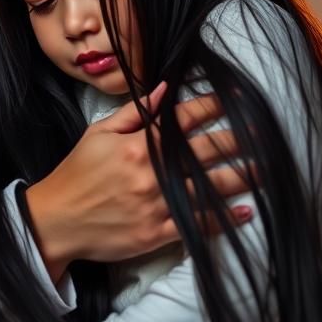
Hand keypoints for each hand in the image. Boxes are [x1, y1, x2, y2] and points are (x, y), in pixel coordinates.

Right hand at [26, 85, 253, 278]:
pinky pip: (197, 224)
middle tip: (265, 133)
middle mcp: (151, 172)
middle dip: (238, 140)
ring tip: (265, 168)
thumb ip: (134, 112)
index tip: (238, 97)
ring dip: (240, 177)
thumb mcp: (98, 133)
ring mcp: (156, 204)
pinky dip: (223, 217)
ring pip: (208, 188)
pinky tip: (245, 210)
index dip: (213, 106)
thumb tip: (164, 89)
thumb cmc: (76, 174)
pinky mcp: (157, 233)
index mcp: (138, 144)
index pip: (184, 119)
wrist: (55, 221)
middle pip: (204, 152)